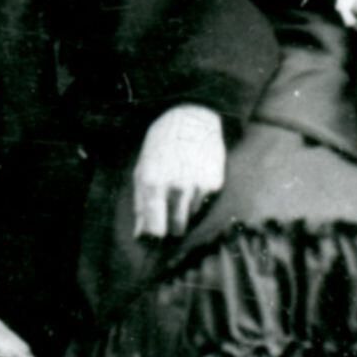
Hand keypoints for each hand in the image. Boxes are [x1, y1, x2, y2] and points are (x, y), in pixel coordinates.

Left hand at [133, 103, 225, 238]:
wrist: (191, 119)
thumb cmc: (160, 147)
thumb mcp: (142, 171)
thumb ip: (141, 205)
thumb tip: (142, 237)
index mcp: (152, 184)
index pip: (155, 229)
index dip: (154, 237)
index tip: (154, 237)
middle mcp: (176, 187)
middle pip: (177, 229)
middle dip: (172, 226)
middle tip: (169, 211)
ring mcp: (198, 186)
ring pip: (192, 217)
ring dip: (186, 209)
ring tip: (182, 185)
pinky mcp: (215, 184)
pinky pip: (205, 205)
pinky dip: (199, 198)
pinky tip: (195, 178)